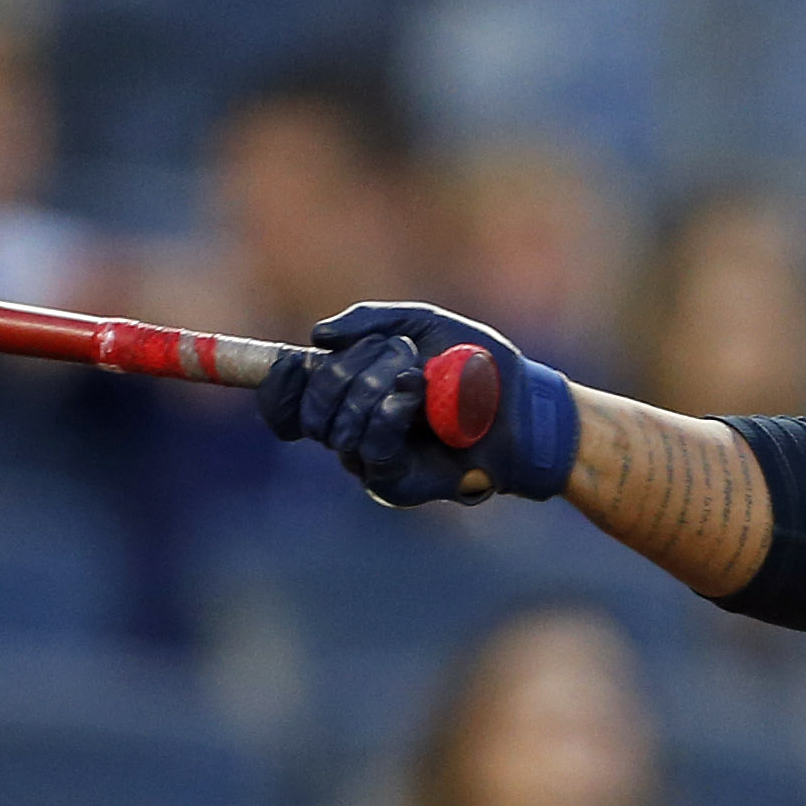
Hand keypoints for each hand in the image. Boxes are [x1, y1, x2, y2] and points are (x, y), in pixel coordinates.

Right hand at [257, 300, 577, 506]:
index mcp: (350, 390)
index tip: (291, 362)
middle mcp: (352, 428)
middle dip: (346, 373)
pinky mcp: (394, 483)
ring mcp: (370, 459)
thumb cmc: (478, 364)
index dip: (281, 383)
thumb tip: (316, 337)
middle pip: (312, 407)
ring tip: (417, 376)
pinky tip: (417, 398)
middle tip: (398, 354)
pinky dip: (391, 413)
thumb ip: (371, 321)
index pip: (290, 397)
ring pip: (339, 427)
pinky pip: (370, 448)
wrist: (524, 406)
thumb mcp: (424, 324)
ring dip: (374, 387)